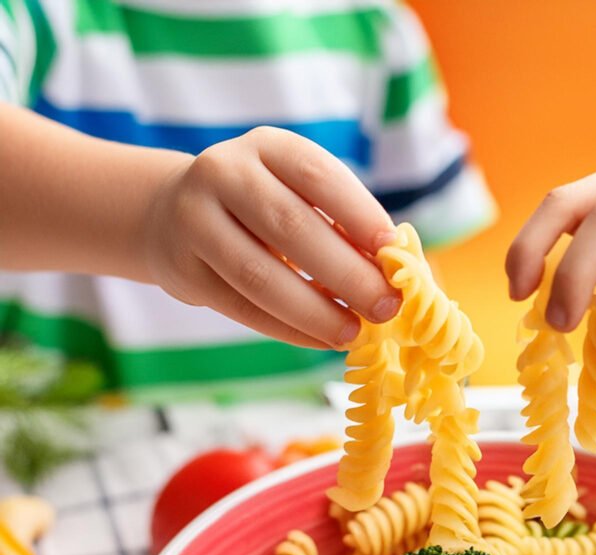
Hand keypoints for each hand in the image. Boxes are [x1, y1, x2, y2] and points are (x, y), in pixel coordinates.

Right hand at [144, 127, 400, 349]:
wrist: (171, 214)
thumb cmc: (262, 209)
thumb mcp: (298, 197)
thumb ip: (343, 227)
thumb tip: (399, 272)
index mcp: (267, 147)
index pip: (318, 177)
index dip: (360, 215)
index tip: (395, 254)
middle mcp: (224, 173)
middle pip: (292, 227)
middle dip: (347, 274)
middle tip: (386, 307)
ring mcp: (195, 220)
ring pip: (261, 275)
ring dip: (315, 311)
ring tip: (353, 333)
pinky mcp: (183, 269)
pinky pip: (242, 307)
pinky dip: (288, 329)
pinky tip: (321, 341)